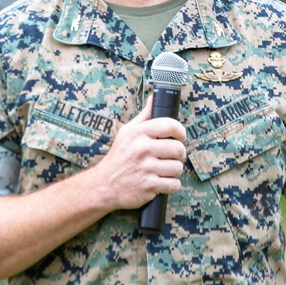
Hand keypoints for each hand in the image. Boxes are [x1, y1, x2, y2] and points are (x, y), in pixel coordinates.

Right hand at [91, 95, 186, 210]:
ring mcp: (146, 168)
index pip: (170, 125)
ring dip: (174, 170)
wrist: (105, 184)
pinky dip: (171, 185)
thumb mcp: (127, 132)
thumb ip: (144, 116)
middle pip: (178, 149)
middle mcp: (143, 149)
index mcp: (138, 133)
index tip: (179, 136)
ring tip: (164, 169)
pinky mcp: (149, 186)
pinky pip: (174, 184)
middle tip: (171, 156)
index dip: (180, 131)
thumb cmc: (119, 156)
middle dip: (179, 154)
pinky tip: (162, 181)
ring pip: (178, 167)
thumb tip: (154, 98)